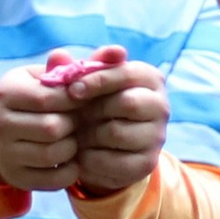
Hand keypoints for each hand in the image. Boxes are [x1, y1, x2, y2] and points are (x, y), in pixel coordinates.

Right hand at [0, 48, 148, 192]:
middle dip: (74, 126)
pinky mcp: (17, 176)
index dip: (77, 100)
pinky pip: (57, 178)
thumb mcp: (54, 79)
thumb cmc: (41, 100)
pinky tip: (70, 158)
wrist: (8, 134)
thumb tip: (119, 51)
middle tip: (78, 122)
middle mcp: (0, 120)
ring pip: (55, 153)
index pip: (52, 97)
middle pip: (53, 127)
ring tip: (72, 138)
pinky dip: (71, 170)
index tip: (84, 101)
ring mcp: (5, 151)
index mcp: (8, 90)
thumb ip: (84, 66)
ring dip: (73, 148)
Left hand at [63, 59, 168, 194]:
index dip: (97, 80)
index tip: (73, 89)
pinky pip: (113, 160)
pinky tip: (83, 153)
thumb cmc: (93, 105)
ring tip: (77, 134)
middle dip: (93, 110)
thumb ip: (70, 69)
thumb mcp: (84, 83)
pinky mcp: (147, 163)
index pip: (127, 73)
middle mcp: (161, 107)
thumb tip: (58, 55)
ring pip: (117, 132)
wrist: (104, 146)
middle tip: (76, 116)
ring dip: (89, 134)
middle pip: (127, 103)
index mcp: (150, 79)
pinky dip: (90, 158)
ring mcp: (157, 137)